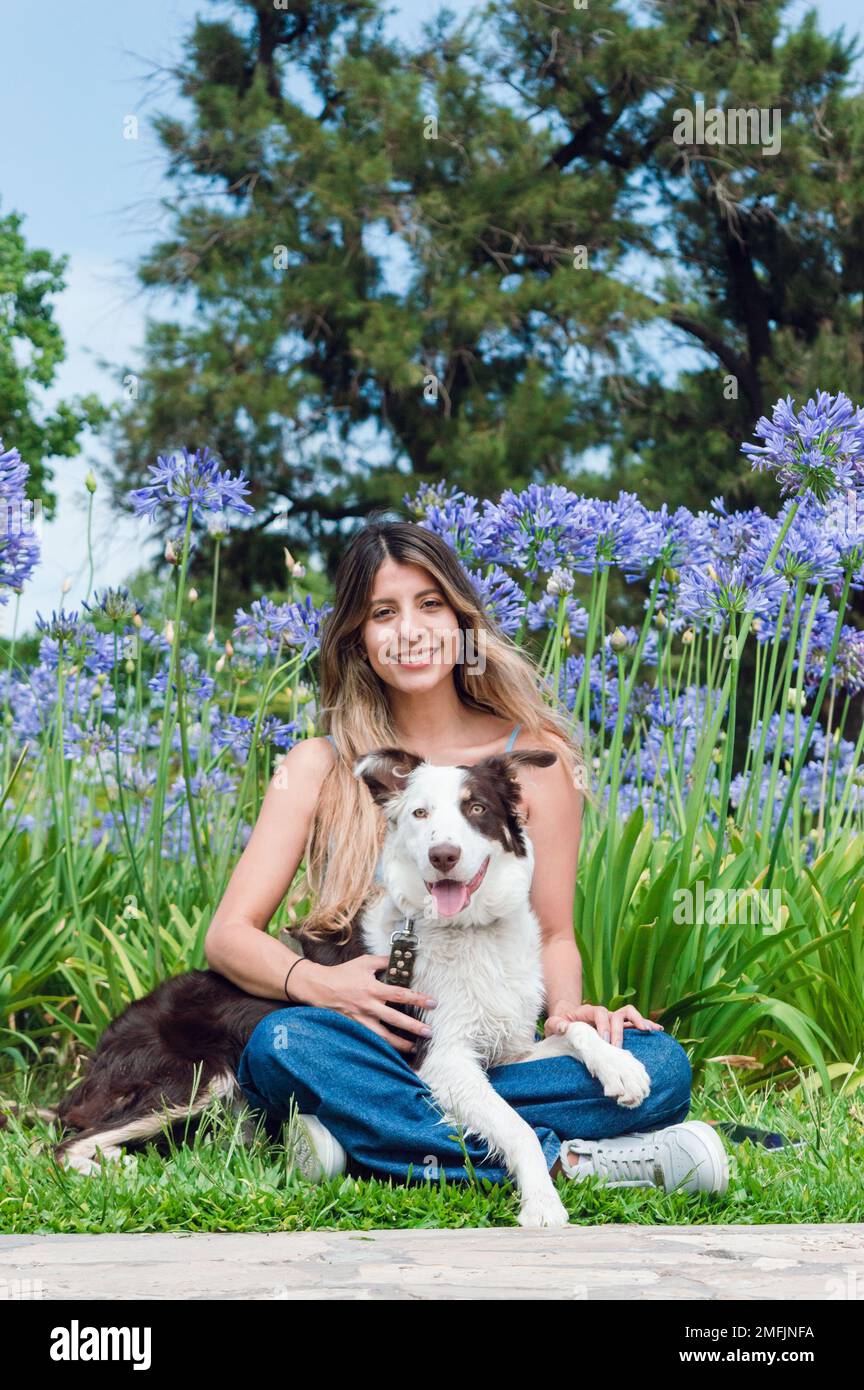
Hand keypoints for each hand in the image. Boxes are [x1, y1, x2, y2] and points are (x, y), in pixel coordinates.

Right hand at [300, 954, 438, 1055]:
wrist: (320, 987)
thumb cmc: (343, 974)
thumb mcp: (364, 962)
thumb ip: (383, 961)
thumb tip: (399, 958)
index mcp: (373, 989)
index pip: (400, 995)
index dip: (417, 999)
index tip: (432, 1003)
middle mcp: (369, 1006)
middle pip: (395, 1019)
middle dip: (413, 1027)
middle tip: (428, 1032)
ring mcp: (361, 1020)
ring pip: (382, 1036)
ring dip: (399, 1044)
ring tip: (414, 1048)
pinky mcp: (354, 1028)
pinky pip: (370, 1040)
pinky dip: (381, 1047)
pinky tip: (391, 1052)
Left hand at [544, 1001, 663, 1047]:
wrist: (567, 1017)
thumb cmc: (561, 1022)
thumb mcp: (554, 1023)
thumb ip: (556, 1024)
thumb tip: (564, 1028)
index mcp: (588, 1011)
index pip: (599, 1012)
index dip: (603, 1025)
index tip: (604, 1039)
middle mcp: (603, 1013)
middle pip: (616, 1015)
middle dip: (619, 1031)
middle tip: (617, 1048)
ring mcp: (612, 1018)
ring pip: (629, 1014)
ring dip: (639, 1021)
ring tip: (648, 1031)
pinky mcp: (619, 1025)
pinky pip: (635, 1021)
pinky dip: (646, 1024)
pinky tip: (657, 1031)